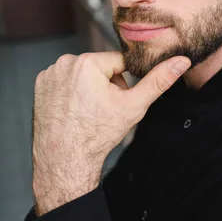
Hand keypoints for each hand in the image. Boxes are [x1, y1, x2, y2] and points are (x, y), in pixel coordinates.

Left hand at [31, 51, 190, 213]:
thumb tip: (181, 62)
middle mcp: (65, 62)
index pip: (119, 62)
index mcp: (87, 62)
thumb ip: (158, 81)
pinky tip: (74, 110)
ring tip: (89, 112)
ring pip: (82, 74)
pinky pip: (64, 80)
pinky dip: (71, 92)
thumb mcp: (134, 106)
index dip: (125, 83)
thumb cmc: (98, 134)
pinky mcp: (40, 85)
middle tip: (104, 110)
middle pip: (100, 67)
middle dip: (106, 85)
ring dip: (89, 87)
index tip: (119, 101)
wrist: (65, 159)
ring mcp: (50, 74)